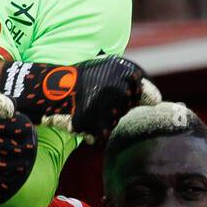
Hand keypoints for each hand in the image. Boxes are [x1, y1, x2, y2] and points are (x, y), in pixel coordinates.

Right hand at [0, 54, 160, 142]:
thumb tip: (158, 101)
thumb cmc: (81, 78)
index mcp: (130, 73)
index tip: (111, 93)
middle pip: (126, 110)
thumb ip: (134, 85)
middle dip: (112, 108)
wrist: (48, 86)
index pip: (145, 96)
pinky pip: (100, 134)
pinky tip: (79, 118)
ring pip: (113, 123)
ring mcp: (111, 107)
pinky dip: (90, 131)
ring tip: (84, 106)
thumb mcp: (110, 71)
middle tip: (92, 98)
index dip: (126, 96)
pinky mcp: (98, 124)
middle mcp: (123, 88)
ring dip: (100, 119)